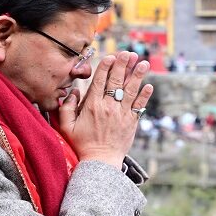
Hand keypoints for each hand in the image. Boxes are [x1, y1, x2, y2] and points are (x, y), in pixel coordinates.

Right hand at [58, 51, 152, 167]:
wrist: (100, 162)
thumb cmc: (82, 144)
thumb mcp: (66, 127)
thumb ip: (66, 108)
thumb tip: (73, 92)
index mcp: (92, 106)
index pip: (100, 81)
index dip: (105, 67)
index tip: (110, 56)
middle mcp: (108, 107)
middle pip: (116, 81)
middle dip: (123, 65)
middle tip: (128, 53)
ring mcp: (121, 114)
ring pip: (130, 91)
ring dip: (138, 75)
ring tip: (143, 63)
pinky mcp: (131, 122)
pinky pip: (139, 106)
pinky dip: (144, 96)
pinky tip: (149, 85)